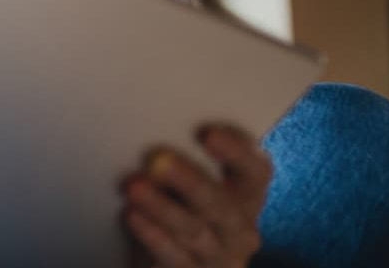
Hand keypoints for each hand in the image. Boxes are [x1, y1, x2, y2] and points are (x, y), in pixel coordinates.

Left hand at [123, 126, 271, 267]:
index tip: (206, 133)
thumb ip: (179, 162)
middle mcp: (239, 227)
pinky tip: (133, 215)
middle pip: (222, 204)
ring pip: (195, 231)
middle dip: (190, 181)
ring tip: (135, 187)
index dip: (237, 150)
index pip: (255, 170)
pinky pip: (175, 257)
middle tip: (158, 160)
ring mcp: (220, 256)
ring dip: (163, 207)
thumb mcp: (186, 186)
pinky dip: (153, 235)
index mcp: (246, 195)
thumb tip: (154, 144)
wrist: (170, 259)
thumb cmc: (177, 207)